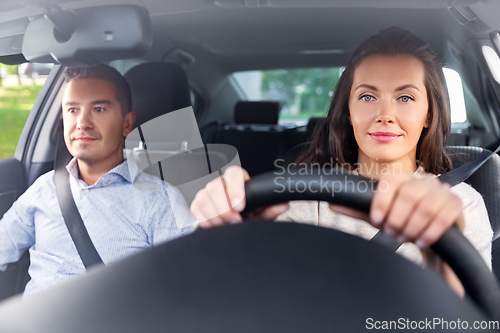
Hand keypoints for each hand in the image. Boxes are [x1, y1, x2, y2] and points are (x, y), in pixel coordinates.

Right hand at [190, 166, 288, 227]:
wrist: (235, 224)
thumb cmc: (248, 214)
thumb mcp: (261, 212)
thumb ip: (271, 208)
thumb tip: (282, 204)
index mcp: (238, 179)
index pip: (233, 173)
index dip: (235, 189)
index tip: (240, 206)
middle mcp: (220, 182)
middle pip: (215, 187)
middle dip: (224, 208)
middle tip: (235, 221)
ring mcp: (206, 192)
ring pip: (204, 199)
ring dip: (215, 216)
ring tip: (226, 226)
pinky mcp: (197, 203)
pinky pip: (196, 210)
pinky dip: (206, 220)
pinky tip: (216, 226)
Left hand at [329, 173, 463, 247]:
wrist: (429, 235)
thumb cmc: (401, 220)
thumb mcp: (378, 215)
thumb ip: (358, 209)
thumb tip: (332, 204)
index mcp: (401, 179)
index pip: (391, 181)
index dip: (382, 201)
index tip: (376, 220)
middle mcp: (422, 180)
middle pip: (408, 194)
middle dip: (397, 218)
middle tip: (392, 233)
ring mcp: (441, 191)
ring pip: (426, 206)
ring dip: (412, 226)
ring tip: (405, 237)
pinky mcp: (455, 205)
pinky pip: (444, 216)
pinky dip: (429, 231)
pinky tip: (421, 242)